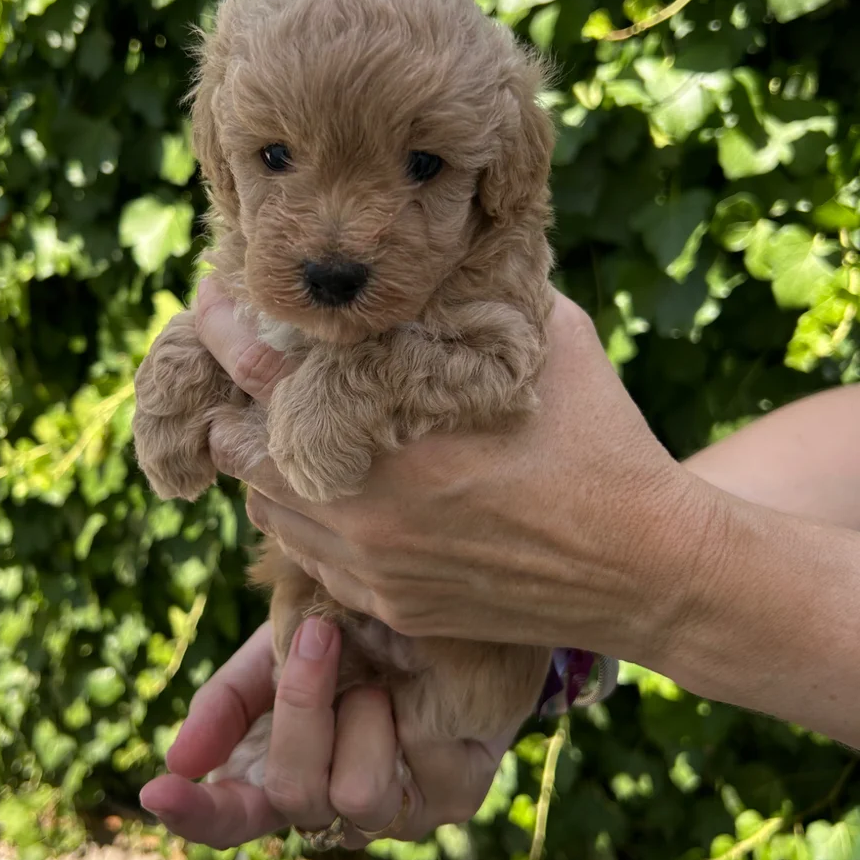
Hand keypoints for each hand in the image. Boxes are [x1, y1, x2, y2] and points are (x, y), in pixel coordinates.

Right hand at [139, 618, 510, 850]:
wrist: (443, 603)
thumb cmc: (351, 630)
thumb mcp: (275, 650)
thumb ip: (229, 701)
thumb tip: (180, 760)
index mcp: (281, 773)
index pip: (229, 817)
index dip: (194, 814)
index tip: (158, 792)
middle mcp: (335, 805)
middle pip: (291, 795)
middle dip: (300, 708)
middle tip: (316, 635)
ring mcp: (397, 811)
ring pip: (355, 797)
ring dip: (361, 711)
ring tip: (382, 671)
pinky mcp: (453, 798)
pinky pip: (414, 771)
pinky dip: (408, 713)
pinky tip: (417, 686)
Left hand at [193, 277, 705, 664]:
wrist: (647, 567)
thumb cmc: (601, 439)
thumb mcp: (540, 336)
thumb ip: (468, 295)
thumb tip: (431, 253)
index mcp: (385, 428)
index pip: (258, 368)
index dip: (222, 325)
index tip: (211, 295)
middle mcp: (359, 506)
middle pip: (239, 449)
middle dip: (236, 407)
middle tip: (251, 373)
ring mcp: (370, 567)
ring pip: (267, 511)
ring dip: (269, 466)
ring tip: (297, 429)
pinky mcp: (390, 607)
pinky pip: (311, 559)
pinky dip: (310, 520)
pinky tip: (344, 490)